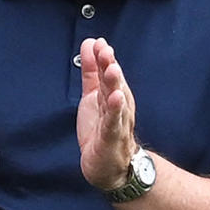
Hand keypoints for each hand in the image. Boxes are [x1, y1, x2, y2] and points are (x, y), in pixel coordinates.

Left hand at [76, 37, 137, 190]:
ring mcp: (117, 122)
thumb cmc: (102, 129)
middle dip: (110, 66)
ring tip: (112, 69)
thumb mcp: (93, 96)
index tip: (98, 42)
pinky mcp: (112, 138)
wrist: (109, 167)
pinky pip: (114, 123)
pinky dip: (116, 110)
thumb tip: (90, 44)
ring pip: (116, 101)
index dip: (103, 58)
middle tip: (105, 50)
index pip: (107, 73)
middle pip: (114, 84)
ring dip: (115, 84)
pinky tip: (117, 98)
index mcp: (112, 95)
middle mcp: (118, 106)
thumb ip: (91, 71)